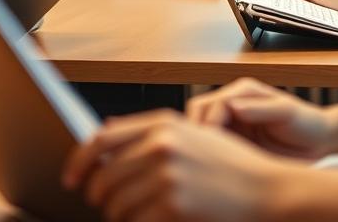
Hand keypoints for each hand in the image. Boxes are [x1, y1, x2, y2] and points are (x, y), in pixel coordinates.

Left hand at [62, 110, 299, 221]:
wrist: (267, 190)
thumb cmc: (233, 166)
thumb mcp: (193, 135)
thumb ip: (150, 134)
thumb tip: (103, 138)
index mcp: (162, 124)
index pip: (100, 140)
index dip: (78, 162)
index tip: (71, 178)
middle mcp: (161, 145)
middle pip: (103, 178)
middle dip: (99, 198)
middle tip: (107, 206)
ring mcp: (167, 175)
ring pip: (116, 205)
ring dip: (119, 216)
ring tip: (136, 216)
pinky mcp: (173, 205)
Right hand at [186, 78, 335, 158]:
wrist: (319, 141)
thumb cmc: (307, 122)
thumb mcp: (287, 112)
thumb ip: (260, 108)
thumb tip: (233, 107)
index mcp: (243, 91)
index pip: (211, 103)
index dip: (208, 123)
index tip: (215, 144)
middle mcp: (233, 104)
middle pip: (199, 113)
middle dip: (197, 132)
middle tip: (207, 156)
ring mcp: (232, 123)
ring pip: (201, 130)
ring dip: (203, 144)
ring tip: (212, 163)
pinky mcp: (234, 140)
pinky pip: (213, 145)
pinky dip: (210, 154)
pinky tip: (220, 167)